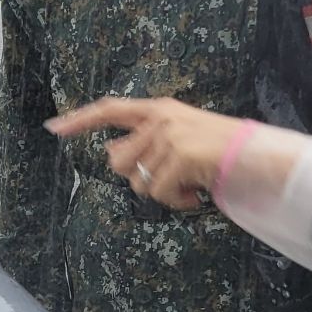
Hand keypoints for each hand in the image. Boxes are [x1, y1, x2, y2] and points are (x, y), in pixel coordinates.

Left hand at [47, 95, 242, 210]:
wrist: (258, 155)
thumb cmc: (221, 152)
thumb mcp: (181, 138)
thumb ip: (147, 142)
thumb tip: (112, 156)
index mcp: (159, 109)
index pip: (110, 110)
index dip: (81, 120)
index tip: (53, 129)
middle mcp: (160, 118)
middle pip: (117, 162)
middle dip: (139, 178)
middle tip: (172, 181)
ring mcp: (168, 135)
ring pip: (137, 182)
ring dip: (162, 193)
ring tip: (189, 186)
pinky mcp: (178, 155)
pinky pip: (159, 193)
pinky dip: (177, 202)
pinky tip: (196, 195)